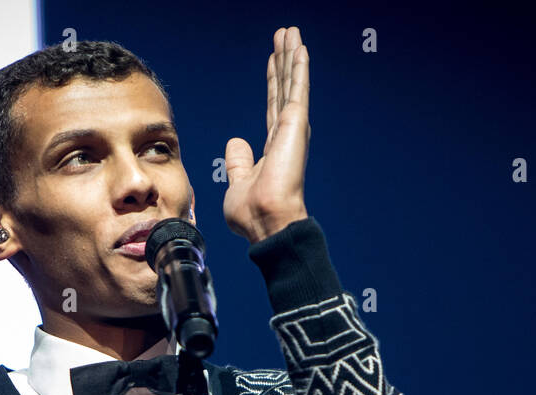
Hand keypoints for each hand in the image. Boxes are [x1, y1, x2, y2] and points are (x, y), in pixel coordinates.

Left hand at [223, 26, 310, 243]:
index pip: (272, 106)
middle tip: (285, 35)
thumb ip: (239, 162)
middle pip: (283, 88)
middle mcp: (285, 134)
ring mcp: (292, 128)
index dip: (273, 82)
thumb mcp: (238, 182)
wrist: (265, 221)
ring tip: (291, 32)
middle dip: (284, 61)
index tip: (273, 60)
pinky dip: (299, 67)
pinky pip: (297, 88)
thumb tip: (235, 144)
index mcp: (273, 148)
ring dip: (292, 56)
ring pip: (291, 83)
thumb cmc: (251, 213)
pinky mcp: (295, 125)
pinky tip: (300, 47)